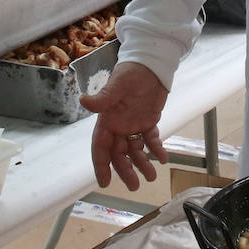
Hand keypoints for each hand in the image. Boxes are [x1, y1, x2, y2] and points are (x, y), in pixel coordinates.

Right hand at [80, 62, 169, 189]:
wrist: (152, 63)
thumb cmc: (131, 72)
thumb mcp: (117, 85)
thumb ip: (103, 98)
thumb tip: (84, 101)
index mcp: (107, 119)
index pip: (101, 147)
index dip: (101, 165)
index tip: (104, 182)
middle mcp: (118, 125)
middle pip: (119, 154)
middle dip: (125, 170)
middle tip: (135, 186)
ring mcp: (133, 124)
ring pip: (135, 150)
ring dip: (142, 163)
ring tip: (152, 176)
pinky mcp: (148, 121)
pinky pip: (150, 139)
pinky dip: (156, 149)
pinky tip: (164, 158)